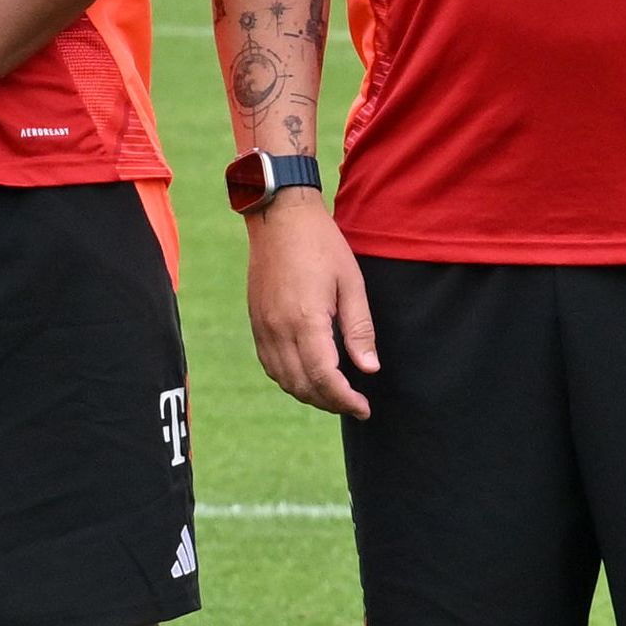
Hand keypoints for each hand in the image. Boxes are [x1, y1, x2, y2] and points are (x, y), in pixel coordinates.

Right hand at [245, 194, 380, 417]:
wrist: (280, 217)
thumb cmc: (322, 244)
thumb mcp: (351, 282)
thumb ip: (359, 329)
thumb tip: (369, 369)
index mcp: (305, 320)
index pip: (325, 378)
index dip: (346, 400)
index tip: (364, 408)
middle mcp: (278, 329)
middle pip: (302, 386)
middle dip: (330, 402)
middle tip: (354, 404)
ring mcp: (263, 327)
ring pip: (284, 380)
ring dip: (309, 395)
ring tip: (334, 394)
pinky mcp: (256, 322)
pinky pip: (270, 364)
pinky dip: (289, 380)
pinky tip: (307, 376)